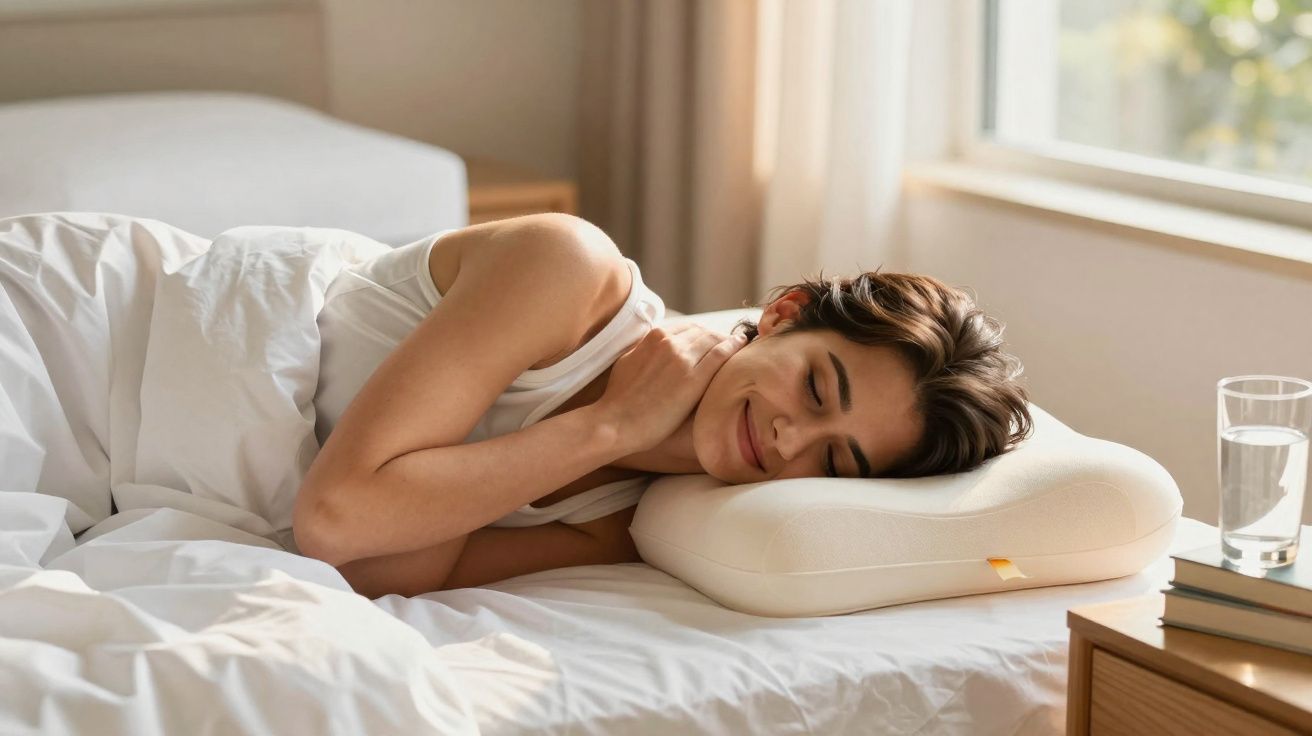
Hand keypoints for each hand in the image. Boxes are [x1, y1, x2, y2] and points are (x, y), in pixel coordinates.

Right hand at [594, 323, 747, 453]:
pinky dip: (733, 347)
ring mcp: (682, 359)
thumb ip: (645, 350)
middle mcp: (669, 342)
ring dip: (727, 341)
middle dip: (717, 337)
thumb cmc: (618, 398)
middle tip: (730, 345)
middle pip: (703, 332)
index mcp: (654, 336)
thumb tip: (654, 348)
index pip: (688, 327)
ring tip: (738, 347)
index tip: (711, 341)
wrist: (615, 422)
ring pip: (714, 340)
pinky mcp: (693, 379)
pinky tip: (741, 347)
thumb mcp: (628, 361)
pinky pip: (720, 355)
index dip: (703, 334)